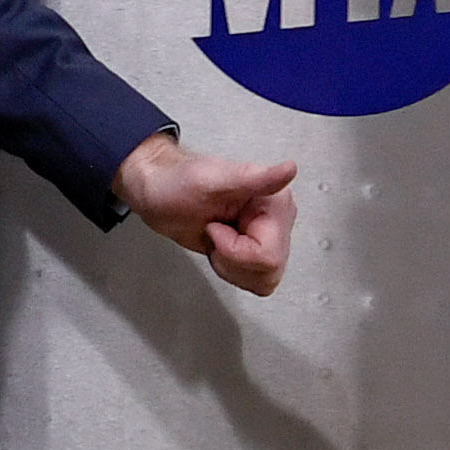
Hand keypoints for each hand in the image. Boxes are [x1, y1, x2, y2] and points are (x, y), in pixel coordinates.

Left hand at [115, 134, 295, 295]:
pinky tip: (219, 248)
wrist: (159, 193)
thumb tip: (290, 169)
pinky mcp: (257, 250)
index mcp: (276, 201)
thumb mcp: (210, 181)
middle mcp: (278, 219)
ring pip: (264, 279)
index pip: (269, 255)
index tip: (214, 227)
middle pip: (268, 270)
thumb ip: (255, 179)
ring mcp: (269, 236)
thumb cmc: (176, 184)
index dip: (234, 250)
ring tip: (215, 239)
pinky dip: (232, 271)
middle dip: (232, 260)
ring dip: (231, 267)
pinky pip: (256, 281)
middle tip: (213, 233)